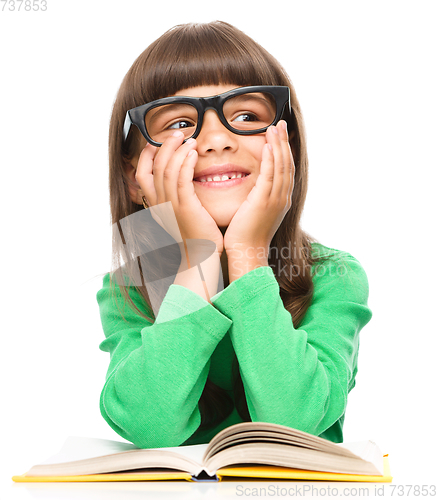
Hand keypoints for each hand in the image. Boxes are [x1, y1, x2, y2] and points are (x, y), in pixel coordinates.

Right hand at [135, 132, 223, 263]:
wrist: (201, 256)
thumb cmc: (195, 235)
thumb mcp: (177, 215)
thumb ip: (173, 198)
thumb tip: (178, 179)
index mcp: (155, 205)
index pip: (141, 175)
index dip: (145, 156)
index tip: (156, 143)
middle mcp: (159, 204)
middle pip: (154, 167)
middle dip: (165, 146)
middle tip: (178, 134)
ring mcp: (171, 206)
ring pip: (167, 170)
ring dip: (178, 151)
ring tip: (189, 140)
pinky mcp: (186, 208)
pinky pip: (182, 179)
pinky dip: (186, 163)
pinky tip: (193, 154)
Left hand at [223, 120, 294, 256]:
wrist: (246, 252)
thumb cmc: (245, 236)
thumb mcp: (254, 214)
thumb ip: (256, 199)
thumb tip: (251, 190)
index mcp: (280, 201)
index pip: (285, 170)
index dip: (283, 152)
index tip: (279, 136)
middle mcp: (283, 198)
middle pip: (287, 164)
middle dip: (284, 143)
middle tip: (280, 124)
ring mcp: (276, 199)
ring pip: (281, 166)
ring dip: (279, 145)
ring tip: (275, 127)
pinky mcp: (265, 201)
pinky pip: (271, 174)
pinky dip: (271, 158)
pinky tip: (268, 144)